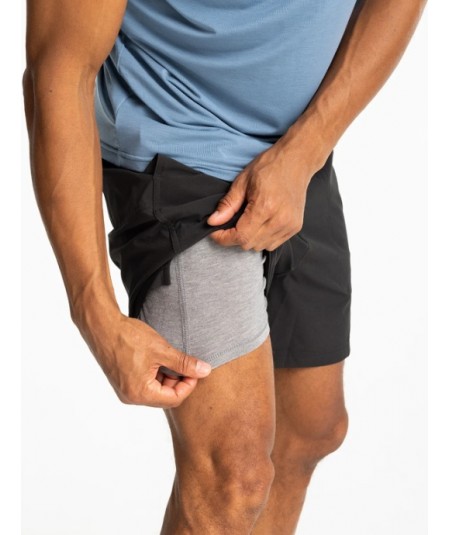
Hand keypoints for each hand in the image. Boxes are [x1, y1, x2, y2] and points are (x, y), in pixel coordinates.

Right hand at [76, 310, 211, 407]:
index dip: (189, 384)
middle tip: (186, 362)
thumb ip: (184, 363)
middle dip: (178, 380)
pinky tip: (159, 358)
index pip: (175, 398)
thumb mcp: (161, 350)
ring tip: (171, 357)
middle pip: (165, 396)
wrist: (102, 326)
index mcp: (141, 393)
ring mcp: (125, 390)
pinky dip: (155, 374)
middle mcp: (131, 397)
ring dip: (167, 376)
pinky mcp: (122, 381)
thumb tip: (205, 371)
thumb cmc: (129, 337)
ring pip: (155, 390)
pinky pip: (145, 384)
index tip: (195, 369)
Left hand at [206, 142, 315, 251]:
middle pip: (249, 244)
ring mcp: (289, 225)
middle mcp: (280, 220)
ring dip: (249, 239)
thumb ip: (228, 205)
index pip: (240, 236)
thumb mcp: (242, 181)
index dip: (224, 238)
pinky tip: (260, 224)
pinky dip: (262, 239)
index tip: (215, 232)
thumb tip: (213, 222)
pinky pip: (273, 244)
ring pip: (260, 246)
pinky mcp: (295, 228)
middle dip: (234, 237)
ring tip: (247, 222)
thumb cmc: (269, 167)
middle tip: (230, 225)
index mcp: (265, 207)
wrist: (296, 161)